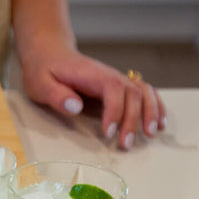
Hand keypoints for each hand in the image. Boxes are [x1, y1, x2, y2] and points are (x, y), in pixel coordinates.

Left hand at [19, 42, 166, 150]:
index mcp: (92, 75)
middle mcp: (110, 75)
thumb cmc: (44, 70)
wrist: (50, 54)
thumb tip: (76, 106)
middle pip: (133, 93)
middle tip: (125, 144)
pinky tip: (158, 123)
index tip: (108, 133)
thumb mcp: (40, 83)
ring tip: (150, 134)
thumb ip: (56, 95)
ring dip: (150, 113)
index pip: (113, 90)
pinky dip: (155, 107)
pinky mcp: (119, 87)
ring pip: (144, 92)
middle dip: (133, 120)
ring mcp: (117, 80)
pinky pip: (144, 93)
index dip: (114, 111)